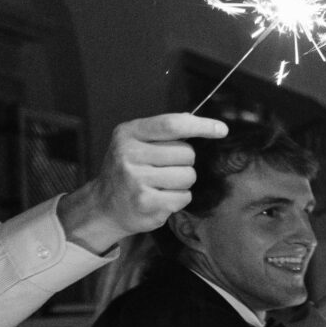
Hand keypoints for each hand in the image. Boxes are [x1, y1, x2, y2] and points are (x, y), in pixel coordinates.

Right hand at [56, 114, 228, 252]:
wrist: (104, 206)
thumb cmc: (129, 170)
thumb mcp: (136, 143)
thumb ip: (162, 131)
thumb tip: (195, 120)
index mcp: (128, 133)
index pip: (171, 125)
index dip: (200, 126)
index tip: (221, 129)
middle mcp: (129, 153)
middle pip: (187, 153)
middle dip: (184, 162)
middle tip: (164, 168)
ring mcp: (136, 179)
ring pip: (188, 176)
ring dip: (182, 182)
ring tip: (161, 184)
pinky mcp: (146, 202)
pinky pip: (184, 196)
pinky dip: (178, 198)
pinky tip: (160, 197)